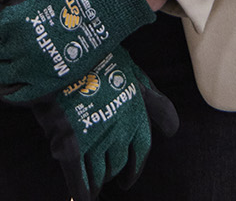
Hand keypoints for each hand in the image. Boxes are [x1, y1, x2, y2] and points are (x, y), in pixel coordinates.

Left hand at [0, 0, 154, 102]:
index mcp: (11, 17)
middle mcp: (21, 47)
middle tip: (1, 24)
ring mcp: (37, 67)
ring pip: (0, 69)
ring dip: (0, 57)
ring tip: (13, 41)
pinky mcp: (51, 80)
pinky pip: (16, 94)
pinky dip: (6, 88)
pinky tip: (6, 77)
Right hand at [31, 48, 177, 200]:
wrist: (63, 49)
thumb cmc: (99, 55)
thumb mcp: (133, 72)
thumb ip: (154, 102)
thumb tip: (172, 129)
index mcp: (136, 112)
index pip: (141, 149)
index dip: (135, 166)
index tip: (129, 177)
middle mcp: (120, 130)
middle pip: (120, 163)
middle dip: (114, 170)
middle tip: (106, 174)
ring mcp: (96, 140)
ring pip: (101, 173)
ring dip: (97, 178)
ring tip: (91, 180)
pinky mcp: (72, 146)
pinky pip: (79, 180)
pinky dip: (81, 191)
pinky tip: (82, 196)